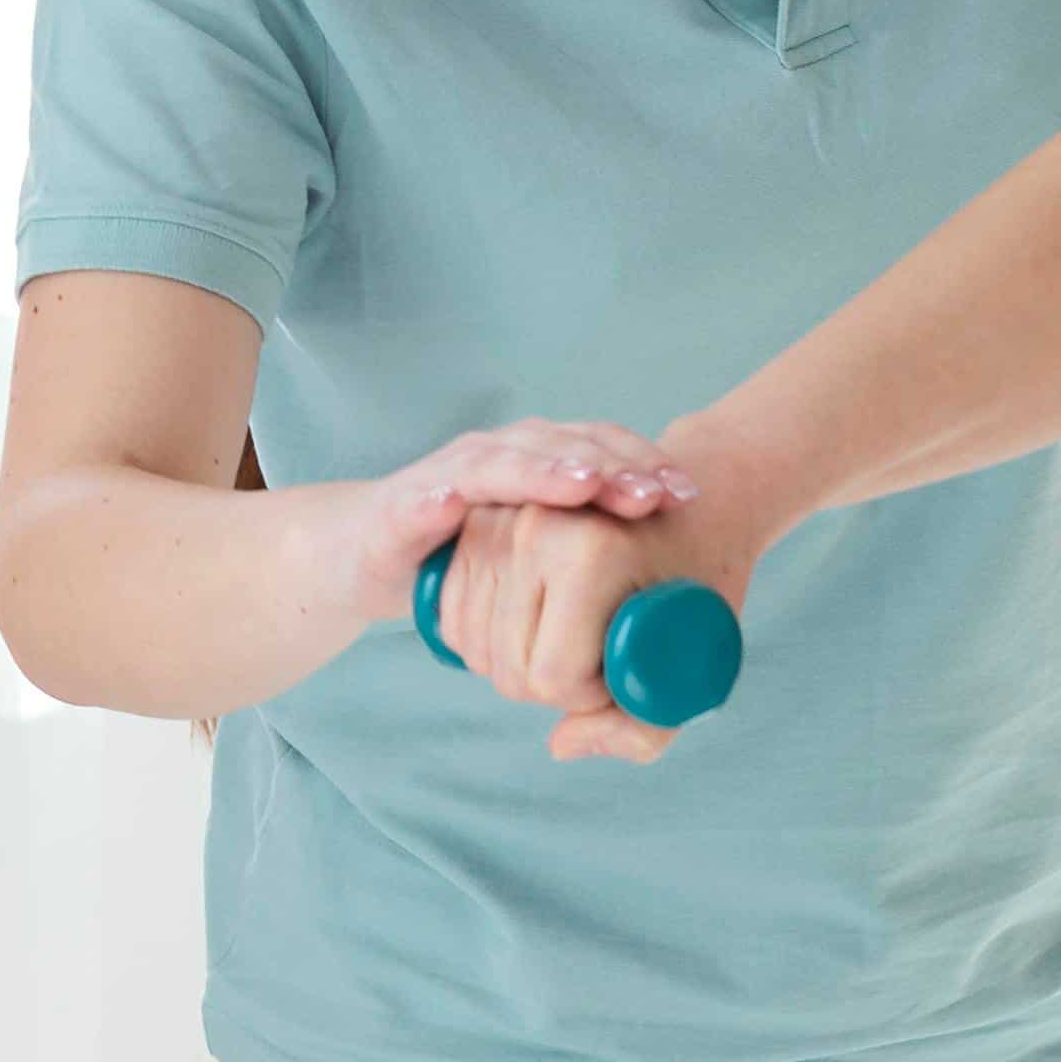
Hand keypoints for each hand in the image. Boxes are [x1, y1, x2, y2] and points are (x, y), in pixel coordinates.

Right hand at [318, 420, 691, 625]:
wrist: (372, 550)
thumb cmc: (477, 556)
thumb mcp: (548, 558)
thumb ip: (602, 569)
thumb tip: (674, 614)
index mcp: (544, 460)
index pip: (603, 447)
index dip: (645, 465)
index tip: (688, 495)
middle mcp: (502, 454)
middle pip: (563, 448)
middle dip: (610, 466)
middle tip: (649, 494)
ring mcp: (451, 474)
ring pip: (501, 463)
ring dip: (543, 471)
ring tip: (583, 486)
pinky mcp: (403, 507)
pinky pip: (423, 499)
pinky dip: (438, 500)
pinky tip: (455, 507)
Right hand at [433, 462, 770, 764]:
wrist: (697, 500)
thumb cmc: (701, 583)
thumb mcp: (699, 663)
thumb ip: (641, 730)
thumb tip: (561, 744)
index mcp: (591, 554)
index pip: (551, 678)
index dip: (590, 695)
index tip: (626, 662)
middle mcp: (536, 526)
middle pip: (510, 670)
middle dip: (556, 684)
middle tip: (604, 648)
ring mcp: (500, 521)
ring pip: (477, 648)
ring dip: (521, 661)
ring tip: (576, 628)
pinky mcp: (475, 524)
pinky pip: (455, 618)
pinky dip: (488, 640)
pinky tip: (534, 621)